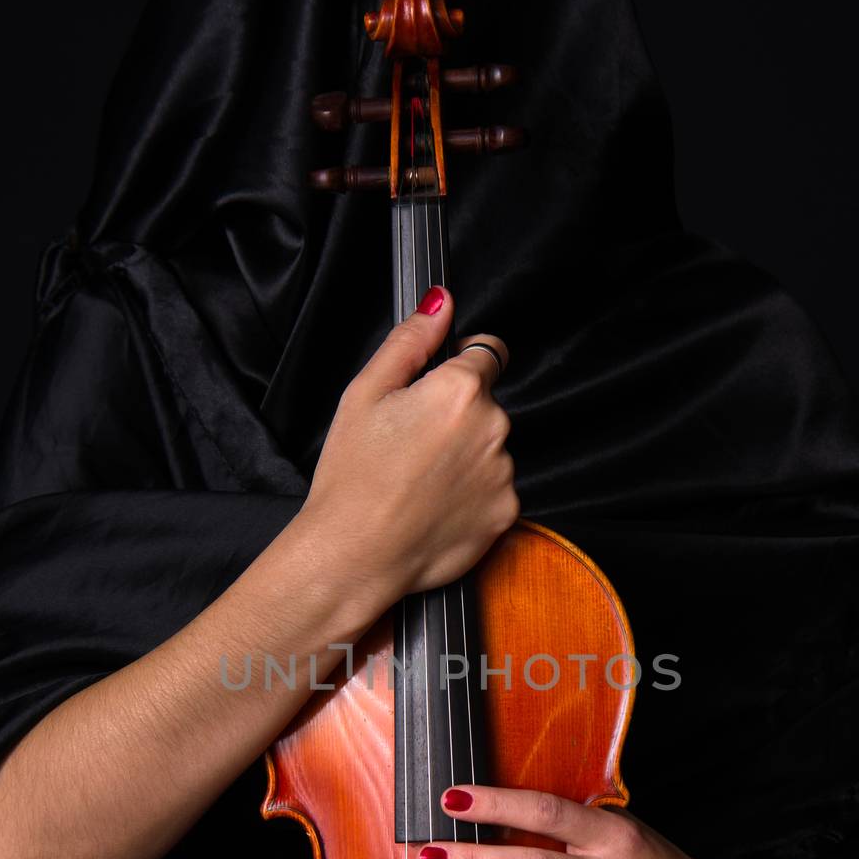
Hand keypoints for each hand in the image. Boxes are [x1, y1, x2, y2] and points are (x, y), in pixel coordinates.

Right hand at [301, 287, 516, 597]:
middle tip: (411, 445)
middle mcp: (493, 428)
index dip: (462, 363)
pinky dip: (472, 497)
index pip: (488, 352)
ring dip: (466, 458)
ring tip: (419, 482)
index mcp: (460, 390)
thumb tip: (440, 303)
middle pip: (487, 406)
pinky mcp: (506, 515)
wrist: (355, 555)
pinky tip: (434, 508)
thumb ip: (410, 341)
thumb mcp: (364, 393)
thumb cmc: (352, 477)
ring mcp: (503, 474)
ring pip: (490, 450)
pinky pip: (495, 492)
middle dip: (457, 417)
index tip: (439, 386)